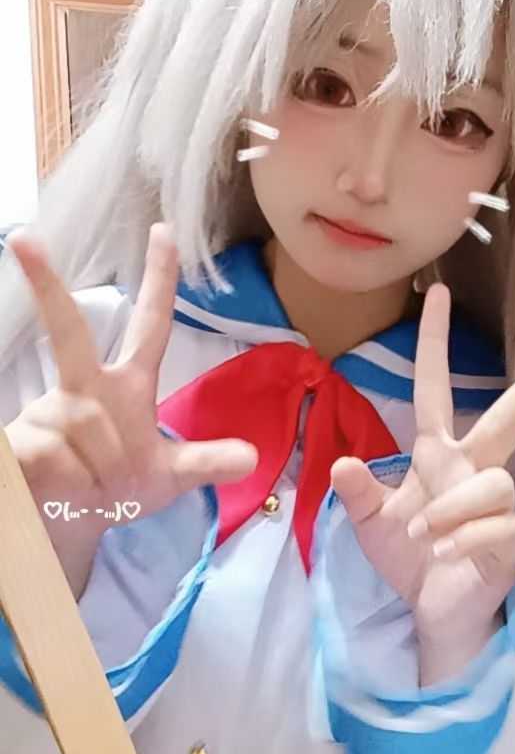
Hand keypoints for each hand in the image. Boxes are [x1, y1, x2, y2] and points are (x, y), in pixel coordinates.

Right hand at [5, 224, 257, 553]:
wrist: (68, 524)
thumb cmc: (116, 487)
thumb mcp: (169, 477)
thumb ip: (206, 461)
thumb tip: (251, 457)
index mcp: (126, 387)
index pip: (149, 325)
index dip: (159, 280)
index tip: (163, 229)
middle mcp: (83, 389)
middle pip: (70, 334)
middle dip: (47, 287)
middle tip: (24, 237)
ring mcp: (47, 413)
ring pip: (75, 430)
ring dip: (93, 476)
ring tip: (90, 490)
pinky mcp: (19, 442)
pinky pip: (42, 456)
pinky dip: (57, 482)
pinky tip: (50, 490)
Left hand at [330, 283, 514, 683]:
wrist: (432, 611)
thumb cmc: (408, 557)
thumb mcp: (370, 524)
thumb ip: (358, 493)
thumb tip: (344, 464)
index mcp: (438, 457)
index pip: (435, 391)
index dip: (434, 345)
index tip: (437, 294)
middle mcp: (472, 472)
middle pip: (508, 420)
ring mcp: (495, 507)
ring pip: (494, 483)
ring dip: (452, 510)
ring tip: (425, 537)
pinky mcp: (509, 542)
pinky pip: (495, 527)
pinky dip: (461, 541)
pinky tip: (442, 556)